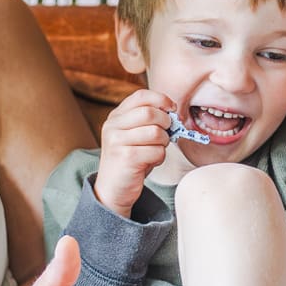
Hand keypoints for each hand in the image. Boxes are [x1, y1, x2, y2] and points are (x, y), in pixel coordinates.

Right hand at [93, 89, 176, 215]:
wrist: (113, 189)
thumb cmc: (129, 160)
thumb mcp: (133, 135)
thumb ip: (147, 120)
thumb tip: (172, 111)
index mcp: (115, 117)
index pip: (141, 96)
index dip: (161, 99)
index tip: (171, 109)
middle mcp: (113, 126)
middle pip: (150, 113)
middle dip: (166, 123)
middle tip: (166, 134)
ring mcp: (117, 141)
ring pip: (156, 133)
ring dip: (164, 143)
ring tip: (156, 150)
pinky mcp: (126, 158)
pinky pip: (157, 152)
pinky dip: (160, 158)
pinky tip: (150, 162)